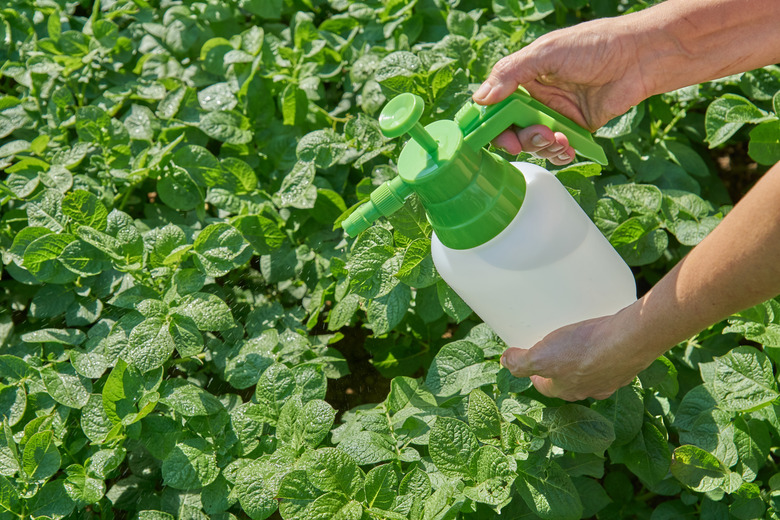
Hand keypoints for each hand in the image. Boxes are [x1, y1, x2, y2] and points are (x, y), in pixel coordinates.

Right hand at [474, 17, 649, 163]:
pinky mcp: (578, 129)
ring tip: (558, 138)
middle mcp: (538, 97)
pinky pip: (559, 149)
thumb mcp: (546, 52)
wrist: (639, 56)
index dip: (491, 123)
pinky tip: (567, 148)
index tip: (495, 135)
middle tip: (533, 137)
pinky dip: (559, 154)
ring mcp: (557, 115)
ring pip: (535, 143)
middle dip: (519, 139)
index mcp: (525, 77)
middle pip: (513, 129)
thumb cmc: (594, 44)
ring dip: (541, 147)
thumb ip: (511, 73)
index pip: (497, 105)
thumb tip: (480, 99)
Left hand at [500, 312, 655, 400]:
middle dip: (559, 366)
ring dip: (582, 358)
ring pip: (591, 370)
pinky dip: (604, 349)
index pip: (546, 387)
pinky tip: (602, 334)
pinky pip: (611, 358)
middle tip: (554, 346)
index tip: (531, 360)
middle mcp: (590, 389)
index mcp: (567, 390)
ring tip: (577, 337)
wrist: (630, 339)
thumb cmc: (584, 350)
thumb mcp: (542, 357)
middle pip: (569, 379)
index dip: (536, 374)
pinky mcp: (628, 363)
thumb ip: (521, 363)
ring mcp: (612, 378)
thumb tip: (506, 362)